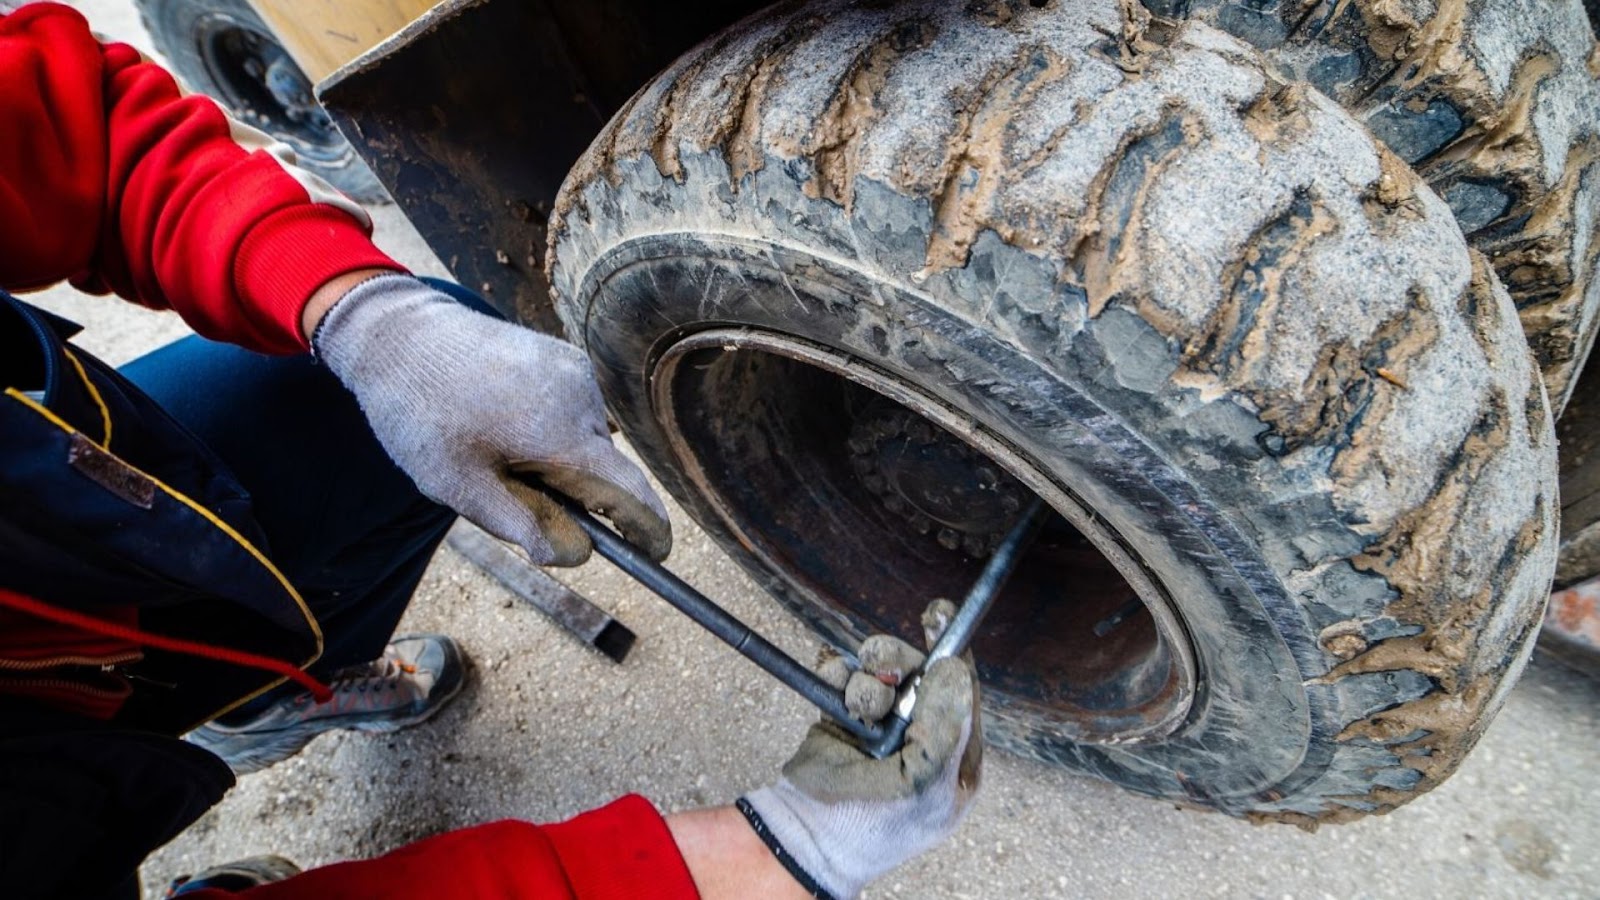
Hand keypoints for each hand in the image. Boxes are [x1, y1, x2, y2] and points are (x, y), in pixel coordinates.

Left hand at [312, 273, 670, 565]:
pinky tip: (506, 421)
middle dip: (575, 494)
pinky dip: (555, 428)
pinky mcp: (565, 355)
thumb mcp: (458, 486)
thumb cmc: (421, 412)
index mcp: (560, 433)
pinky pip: (576, 409)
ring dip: (561, 459)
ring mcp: (576, 370)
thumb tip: (573, 555)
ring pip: (588, 440)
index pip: (630, 491)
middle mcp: (582, 396)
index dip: (647, 528)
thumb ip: (521, 524)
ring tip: (497, 448)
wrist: (398, 334)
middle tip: (510, 491)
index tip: (655, 553)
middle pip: (604, 469)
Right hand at [741, 600, 982, 898]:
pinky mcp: (842, 717)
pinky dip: (834, 674)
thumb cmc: (875, 826)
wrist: (808, 838)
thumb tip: (955, 668)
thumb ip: (948, 726)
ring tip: (857, 709)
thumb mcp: (926, 783)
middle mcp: (919, 734)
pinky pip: (841, 675)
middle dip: (897, 664)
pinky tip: (833, 692)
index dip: (951, 654)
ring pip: (879, 671)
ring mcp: (879, 725)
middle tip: (879, 667)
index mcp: (953, 755)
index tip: (938, 614)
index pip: (962, 691)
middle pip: (918, 671)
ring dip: (864, 681)